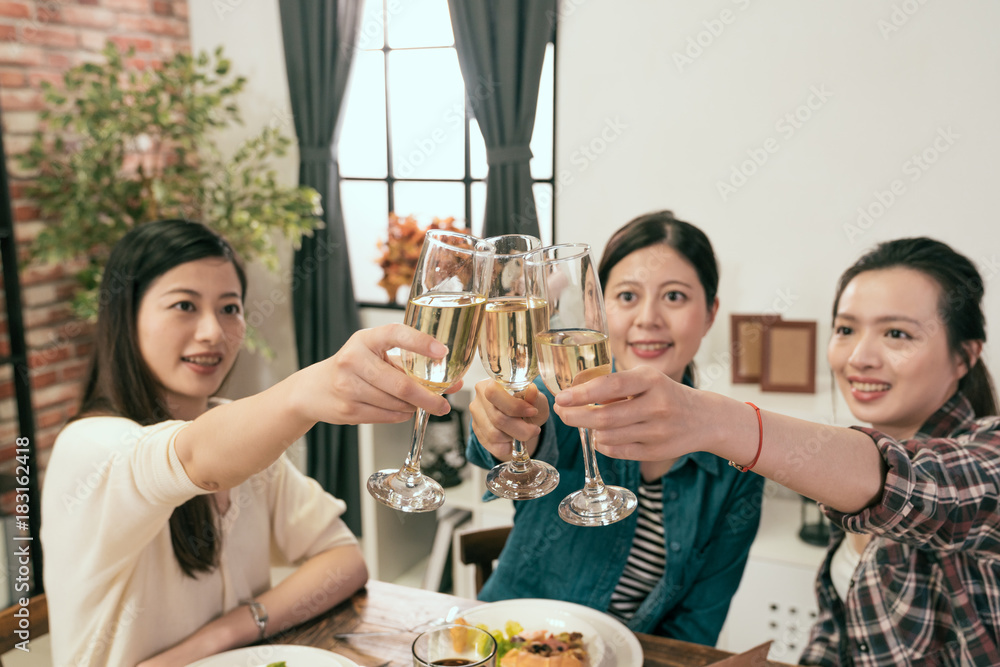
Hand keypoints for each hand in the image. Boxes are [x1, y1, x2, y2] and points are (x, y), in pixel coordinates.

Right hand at [292, 323, 453, 425]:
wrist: (314, 390)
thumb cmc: (353, 367)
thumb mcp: (376, 354)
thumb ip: (411, 364)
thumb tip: (453, 383)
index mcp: (365, 339)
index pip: (395, 334)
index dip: (420, 342)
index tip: (442, 351)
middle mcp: (354, 359)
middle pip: (401, 384)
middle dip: (427, 397)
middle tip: (443, 404)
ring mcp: (348, 386)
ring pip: (396, 404)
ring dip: (413, 407)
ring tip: (417, 404)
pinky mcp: (348, 409)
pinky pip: (387, 416)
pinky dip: (401, 415)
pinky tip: (402, 410)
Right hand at [469, 380, 548, 459]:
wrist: (522, 418)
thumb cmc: (529, 405)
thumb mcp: (537, 399)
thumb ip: (535, 397)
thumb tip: (532, 390)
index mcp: (490, 383)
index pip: (494, 393)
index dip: (514, 406)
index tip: (533, 412)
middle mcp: (479, 398)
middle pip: (497, 418)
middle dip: (520, 428)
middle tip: (534, 430)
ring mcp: (476, 416)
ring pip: (494, 435)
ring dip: (514, 437)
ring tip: (523, 432)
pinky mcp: (477, 432)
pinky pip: (492, 445)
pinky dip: (507, 446)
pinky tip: (513, 440)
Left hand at [552, 366, 703, 460]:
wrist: (704, 419)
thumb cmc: (665, 394)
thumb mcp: (646, 380)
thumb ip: (615, 386)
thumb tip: (575, 394)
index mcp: (652, 381)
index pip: (611, 386)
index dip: (582, 394)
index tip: (561, 398)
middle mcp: (656, 406)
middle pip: (605, 417)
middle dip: (575, 416)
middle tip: (561, 412)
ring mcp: (657, 432)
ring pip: (608, 436)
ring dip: (590, 430)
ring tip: (586, 421)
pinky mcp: (655, 452)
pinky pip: (616, 451)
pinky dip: (602, 443)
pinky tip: (603, 435)